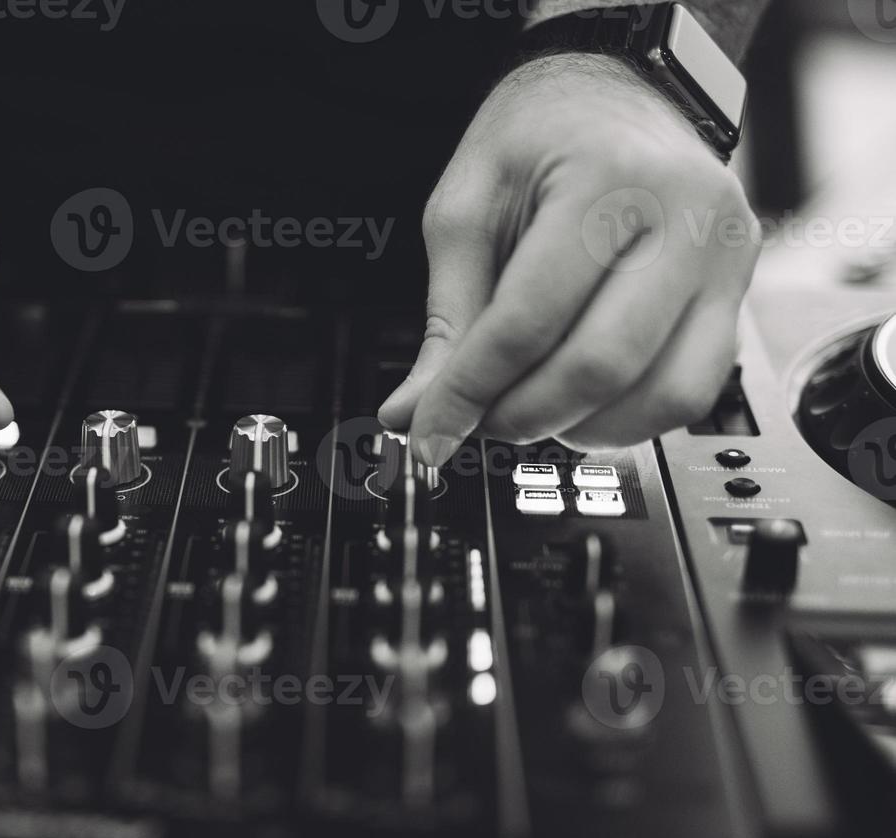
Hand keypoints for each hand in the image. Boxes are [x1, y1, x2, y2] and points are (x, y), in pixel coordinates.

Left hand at [378, 54, 757, 463]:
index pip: (528, 321)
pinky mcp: (736, 294)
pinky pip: (692, 391)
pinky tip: (578, 405)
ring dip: (579, 428)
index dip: (469, 392)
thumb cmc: (539, 138)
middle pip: (601, 366)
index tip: (426, 432)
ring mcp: (725, 259)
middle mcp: (686, 218)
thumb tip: (413, 412)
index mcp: (608, 180)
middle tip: (474, 421)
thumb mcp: (467, 210)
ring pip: (662, 395)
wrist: (615, 93)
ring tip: (526, 410)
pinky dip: (626, 419)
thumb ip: (446, 320)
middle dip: (522, 415)